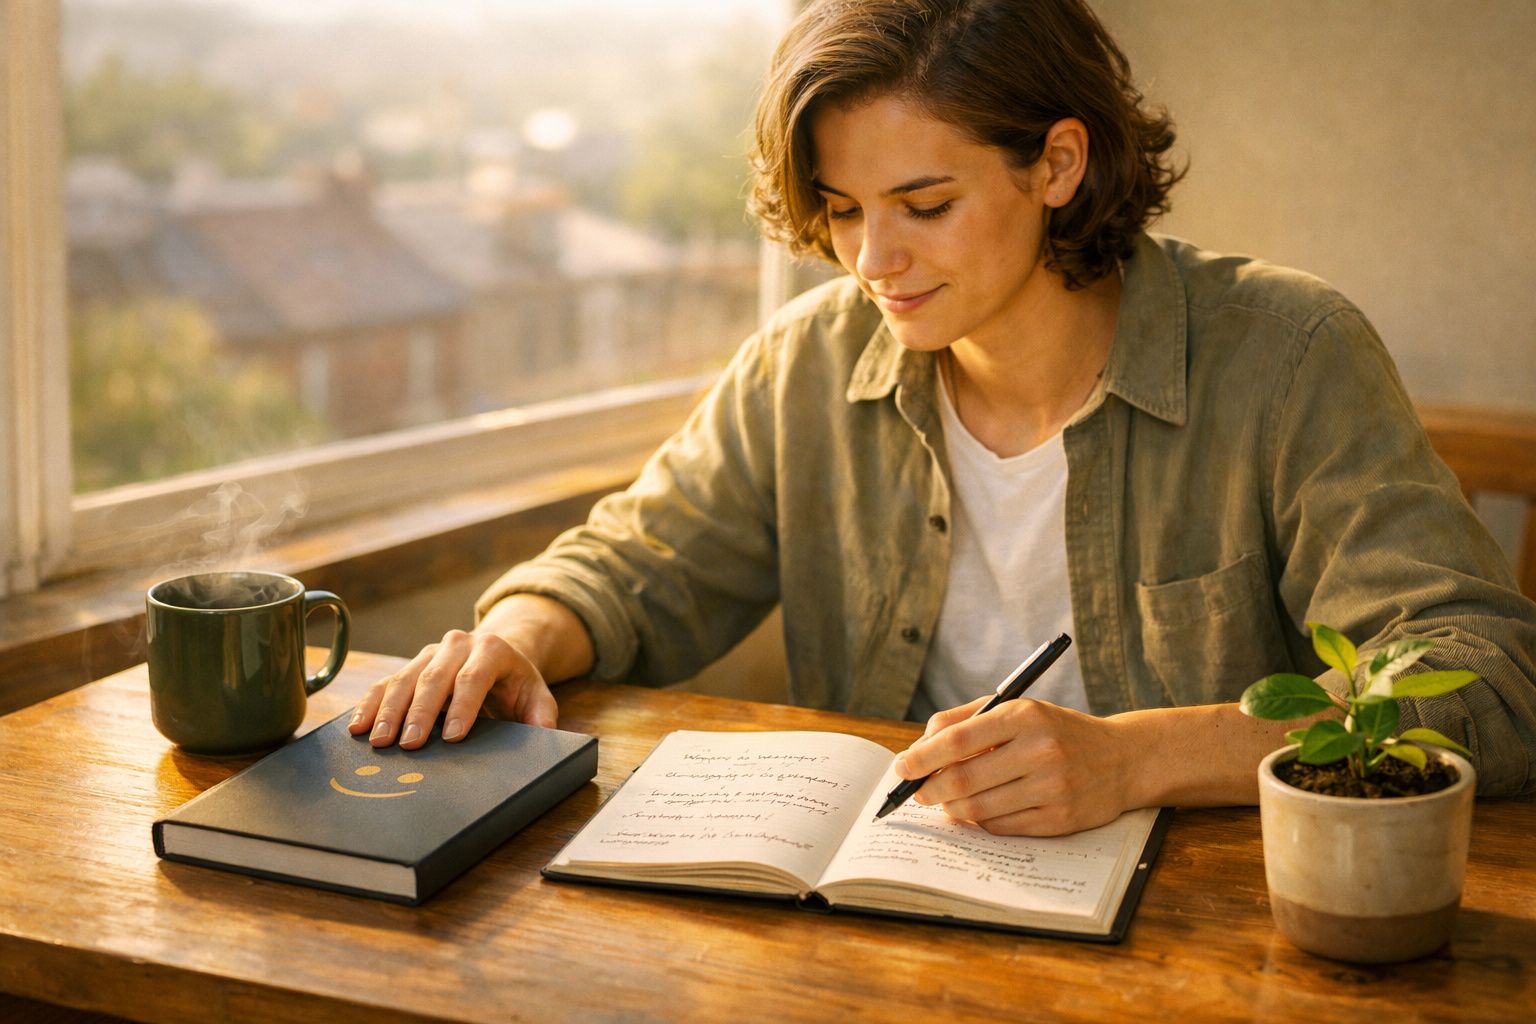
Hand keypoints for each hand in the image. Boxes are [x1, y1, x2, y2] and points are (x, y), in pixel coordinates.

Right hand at [348, 629, 557, 749]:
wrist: (497, 657)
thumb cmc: (517, 685)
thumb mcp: (537, 698)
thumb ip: (542, 716)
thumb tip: (542, 737)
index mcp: (492, 649)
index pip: (473, 677)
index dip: (463, 707)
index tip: (452, 737)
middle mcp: (458, 645)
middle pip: (434, 677)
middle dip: (420, 712)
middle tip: (408, 744)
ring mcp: (429, 653)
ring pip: (405, 678)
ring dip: (389, 711)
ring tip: (378, 741)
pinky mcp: (410, 665)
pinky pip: (385, 683)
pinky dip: (370, 704)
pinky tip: (358, 726)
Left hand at [893, 697, 1136, 835]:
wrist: (1123, 759)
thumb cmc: (1056, 731)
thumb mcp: (1018, 709)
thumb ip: (966, 720)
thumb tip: (920, 747)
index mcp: (1025, 716)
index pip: (959, 739)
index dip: (923, 757)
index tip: (901, 768)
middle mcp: (1041, 750)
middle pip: (964, 779)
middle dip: (929, 789)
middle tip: (916, 793)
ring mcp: (1053, 787)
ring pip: (979, 808)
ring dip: (952, 808)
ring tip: (946, 801)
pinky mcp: (1061, 819)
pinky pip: (1002, 827)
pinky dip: (981, 821)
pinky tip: (978, 811)